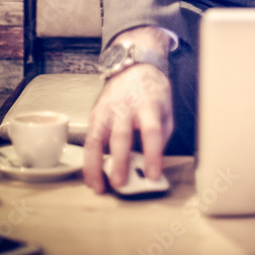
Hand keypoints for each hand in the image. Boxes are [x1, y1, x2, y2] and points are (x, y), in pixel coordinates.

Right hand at [83, 31, 172, 193]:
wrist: (135, 66)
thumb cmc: (152, 92)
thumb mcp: (166, 110)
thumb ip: (161, 136)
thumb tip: (151, 164)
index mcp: (148, 105)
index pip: (151, 132)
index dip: (152, 155)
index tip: (153, 176)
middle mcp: (126, 107)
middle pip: (121, 136)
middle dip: (119, 162)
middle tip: (120, 184)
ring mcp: (107, 109)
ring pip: (97, 139)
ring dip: (96, 165)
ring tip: (99, 187)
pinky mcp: (96, 113)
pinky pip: (89, 140)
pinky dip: (88, 161)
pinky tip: (92, 177)